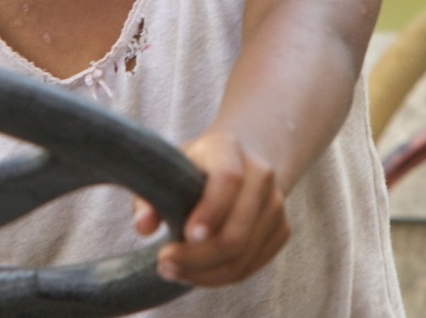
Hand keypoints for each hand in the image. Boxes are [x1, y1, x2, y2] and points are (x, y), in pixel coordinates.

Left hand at [133, 130, 289, 286]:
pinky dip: (219, 277)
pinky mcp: (281, 230)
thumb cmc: (193, 167)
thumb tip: (143, 227)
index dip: (210, 211)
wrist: (239, 161)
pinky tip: (193, 272)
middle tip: (163, 263)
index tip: (185, 236)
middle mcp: (261, 174)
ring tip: (172, 270)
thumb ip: (149, 196)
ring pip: (242, 256)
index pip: (228, 180)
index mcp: (229, 148)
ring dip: (204, 273)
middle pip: (237, 232)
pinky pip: (250, 267)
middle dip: (198, 258)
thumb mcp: (168, 170)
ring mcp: (276, 204)